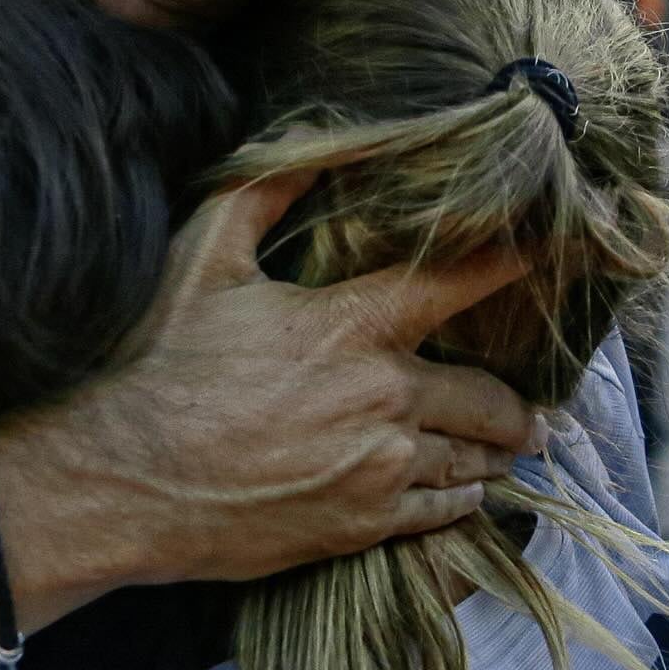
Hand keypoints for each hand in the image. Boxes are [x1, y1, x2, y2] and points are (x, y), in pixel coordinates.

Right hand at [71, 174, 539, 583]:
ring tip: (509, 452)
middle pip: (485, 398)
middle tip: (533, 411)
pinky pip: (440, 515)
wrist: (119, 478)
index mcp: (351, 326)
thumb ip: (264, 194)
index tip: (549, 257)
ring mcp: (376, 471)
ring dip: (493, 453)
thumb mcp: (201, 258)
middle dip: (516, 404)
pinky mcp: (357, 528)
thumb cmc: (156, 362)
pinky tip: (463, 494)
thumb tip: (310, 141)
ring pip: (469, 462)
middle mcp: (382, 400)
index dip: (509, 266)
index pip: (455, 286)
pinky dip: (460, 500)